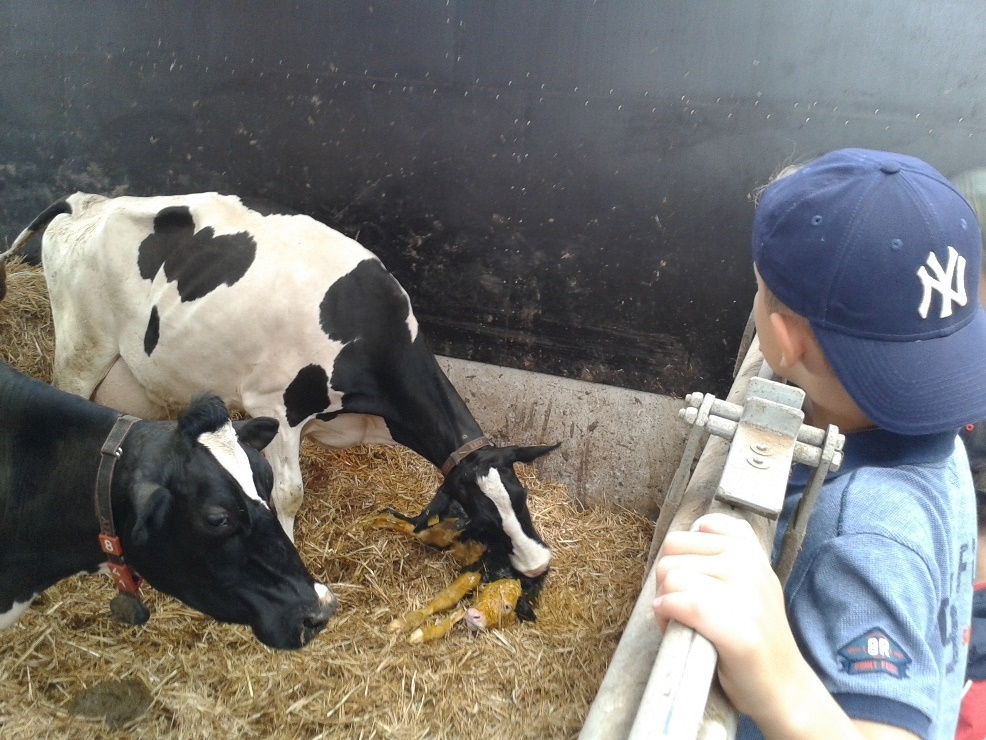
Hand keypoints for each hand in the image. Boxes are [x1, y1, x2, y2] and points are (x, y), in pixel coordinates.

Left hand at [651, 513, 803, 723]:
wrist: (783, 686)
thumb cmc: (754, 633)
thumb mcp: (749, 579)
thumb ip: (722, 551)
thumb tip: (684, 534)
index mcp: (747, 548)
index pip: (681, 538)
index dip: (672, 563)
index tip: (686, 585)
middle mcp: (748, 564)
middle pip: (670, 555)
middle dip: (664, 584)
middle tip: (679, 610)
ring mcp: (746, 594)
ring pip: (670, 577)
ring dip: (664, 602)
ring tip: (680, 623)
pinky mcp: (738, 628)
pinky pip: (680, 603)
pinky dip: (666, 614)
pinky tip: (673, 627)